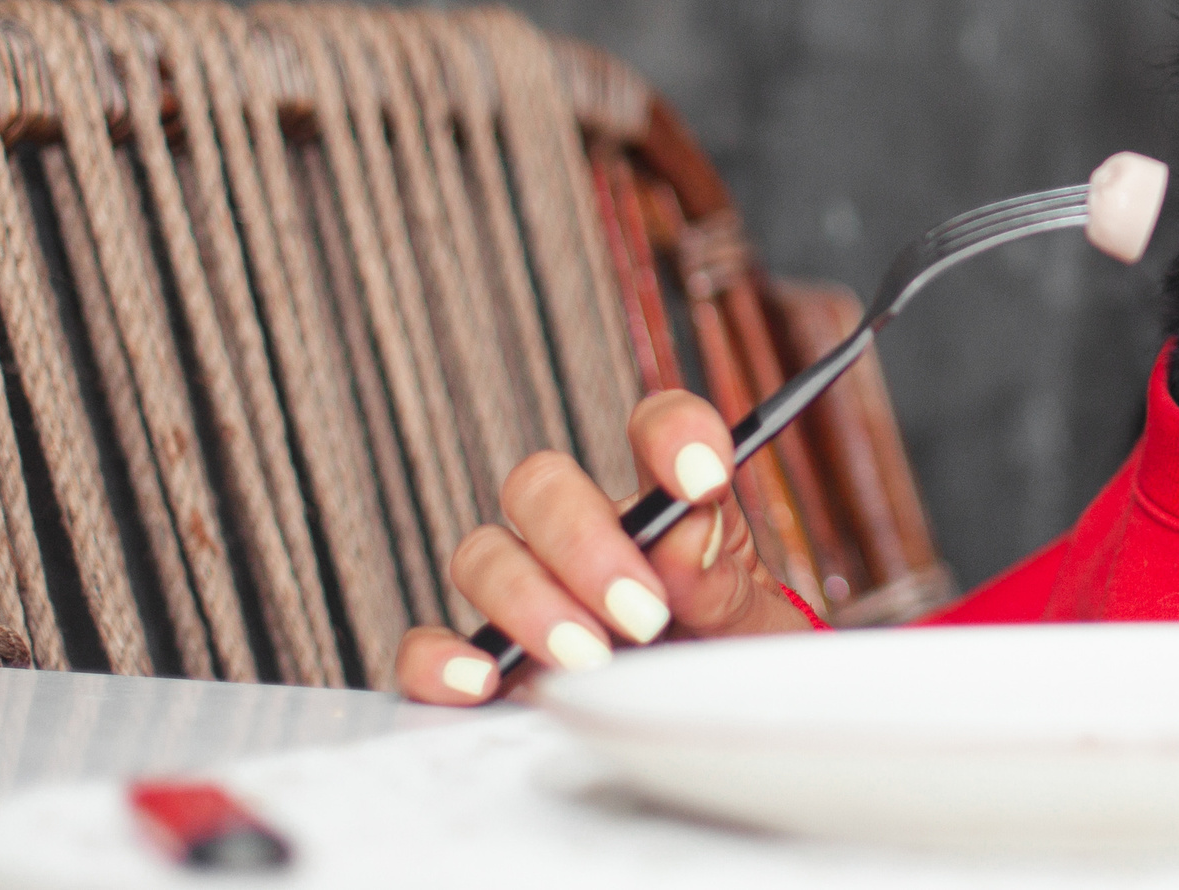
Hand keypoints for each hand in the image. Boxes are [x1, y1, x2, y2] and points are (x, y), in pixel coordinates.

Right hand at [395, 391, 813, 703]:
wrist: (710, 748)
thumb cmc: (736, 671)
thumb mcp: (754, 631)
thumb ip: (725, 582)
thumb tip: (686, 528)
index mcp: (662, 509)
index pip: (655, 430)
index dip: (673, 435)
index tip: (703, 479)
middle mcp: (582, 538)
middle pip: (541, 485)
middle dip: (584, 543)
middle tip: (644, 613)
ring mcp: (524, 598)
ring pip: (482, 555)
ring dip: (530, 602)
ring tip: (589, 660)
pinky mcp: (483, 665)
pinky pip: (424, 646)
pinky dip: (442, 658)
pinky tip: (487, 681)